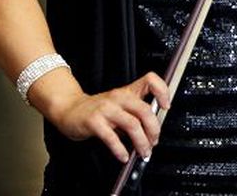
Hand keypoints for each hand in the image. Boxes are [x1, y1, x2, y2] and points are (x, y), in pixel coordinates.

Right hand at [50, 71, 170, 162]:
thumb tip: (152, 131)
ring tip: (143, 152)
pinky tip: (124, 156)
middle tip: (154, 142)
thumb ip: (134, 115)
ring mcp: (106, 109)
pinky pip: (111, 137)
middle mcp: (119, 97)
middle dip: (154, 129)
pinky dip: (120, 149)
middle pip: (145, 110)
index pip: (150, 80)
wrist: (70, 108)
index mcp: (127, 92)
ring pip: (132, 124)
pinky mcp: (94, 121)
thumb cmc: (97, 109)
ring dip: (141, 142)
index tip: (166, 107)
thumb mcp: (119, 106)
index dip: (162, 91)